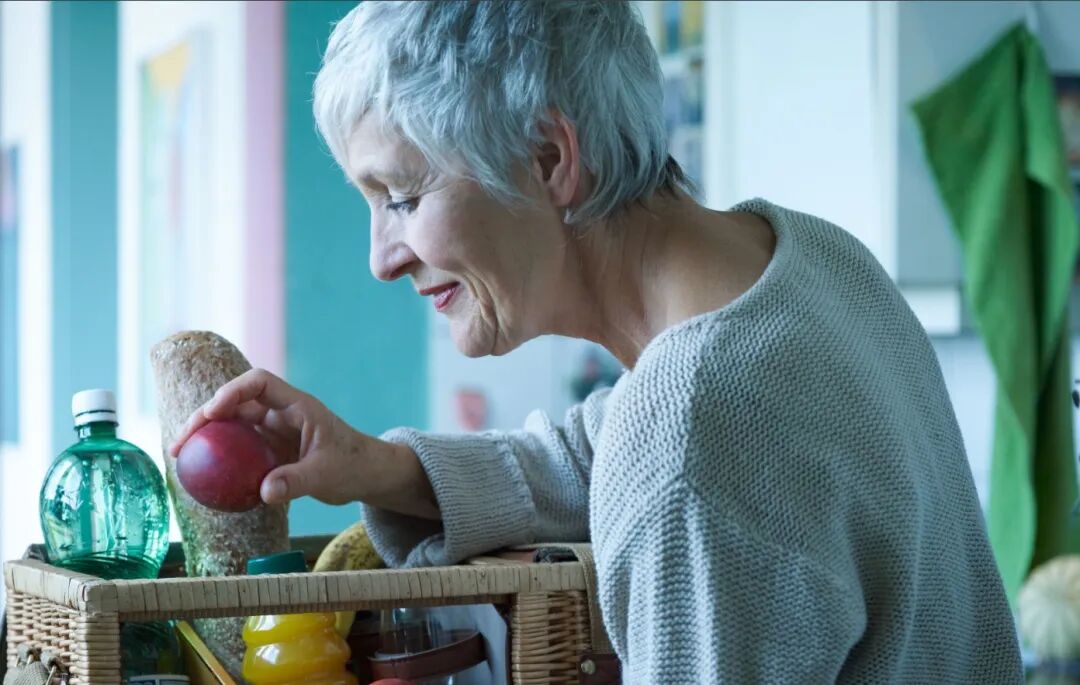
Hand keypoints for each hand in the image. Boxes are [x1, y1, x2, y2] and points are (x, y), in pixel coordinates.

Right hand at [169, 369, 435, 514]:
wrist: (366, 474)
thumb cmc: (353, 466)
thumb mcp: (327, 475)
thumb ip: (298, 481)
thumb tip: (265, 492)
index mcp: (297, 406)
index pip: (259, 383)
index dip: (232, 392)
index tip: (213, 413)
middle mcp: (281, 413)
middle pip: (236, 403)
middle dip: (206, 416)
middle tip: (182, 442)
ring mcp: (273, 430)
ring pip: (233, 425)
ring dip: (207, 436)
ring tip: (181, 456)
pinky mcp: (269, 449)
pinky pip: (239, 448)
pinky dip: (220, 455)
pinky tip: (202, 475)